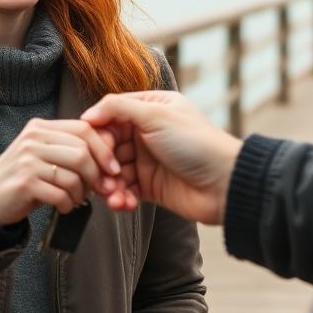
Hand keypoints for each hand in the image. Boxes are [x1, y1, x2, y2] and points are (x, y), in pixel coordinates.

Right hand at [0, 118, 122, 225]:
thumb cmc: (25, 177)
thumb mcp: (45, 154)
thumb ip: (71, 149)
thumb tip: (111, 154)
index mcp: (40, 127)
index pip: (84, 129)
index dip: (104, 149)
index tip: (113, 169)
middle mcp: (32, 140)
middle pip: (82, 153)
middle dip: (97, 175)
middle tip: (100, 190)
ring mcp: (27, 161)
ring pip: (74, 176)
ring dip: (82, 193)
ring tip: (76, 199)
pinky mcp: (24, 183)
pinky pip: (61, 194)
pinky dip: (69, 204)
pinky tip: (64, 206)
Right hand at [81, 91, 242, 224]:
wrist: (224, 185)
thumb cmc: (196, 143)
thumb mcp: (156, 115)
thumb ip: (119, 108)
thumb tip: (88, 114)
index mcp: (151, 108)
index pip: (111, 114)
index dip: (99, 131)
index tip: (93, 145)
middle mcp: (146, 132)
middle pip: (109, 144)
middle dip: (103, 162)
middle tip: (105, 175)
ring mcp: (147, 160)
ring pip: (114, 170)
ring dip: (110, 184)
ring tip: (113, 195)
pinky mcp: (150, 186)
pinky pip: (125, 190)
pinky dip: (120, 198)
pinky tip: (123, 204)